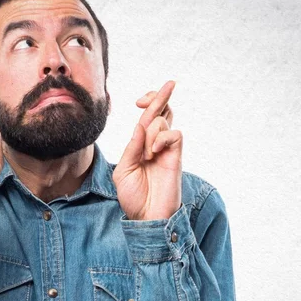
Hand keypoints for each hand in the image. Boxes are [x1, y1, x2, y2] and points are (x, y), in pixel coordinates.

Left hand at [112, 80, 181, 219]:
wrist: (146, 217)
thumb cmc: (133, 198)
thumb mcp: (124, 171)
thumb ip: (131, 148)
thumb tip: (141, 125)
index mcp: (141, 146)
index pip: (147, 118)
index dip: (148, 103)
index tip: (138, 101)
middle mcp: (156, 145)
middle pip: (162, 112)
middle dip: (162, 95)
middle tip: (170, 83)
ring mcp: (167, 151)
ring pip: (163, 121)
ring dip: (151, 132)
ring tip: (147, 155)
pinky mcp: (177, 157)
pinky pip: (175, 134)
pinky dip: (162, 138)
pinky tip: (154, 153)